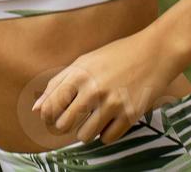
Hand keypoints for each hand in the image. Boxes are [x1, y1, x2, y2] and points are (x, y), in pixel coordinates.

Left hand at [30, 28, 181, 144]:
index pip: (50, 106)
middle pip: (64, 124)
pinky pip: (107, 139)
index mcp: (78, 74)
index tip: (51, 117)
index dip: (47, 116)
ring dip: (86, 131)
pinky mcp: (130, 115)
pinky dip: (106, 133)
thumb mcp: (84, 62)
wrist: (154, 53)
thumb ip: (58, 84)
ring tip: (94, 118)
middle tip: (73, 119)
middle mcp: (93, 90)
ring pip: (85, 136)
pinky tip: (111, 119)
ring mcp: (112, 104)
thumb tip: (36, 109)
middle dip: (65, 125)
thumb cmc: (116, 55)